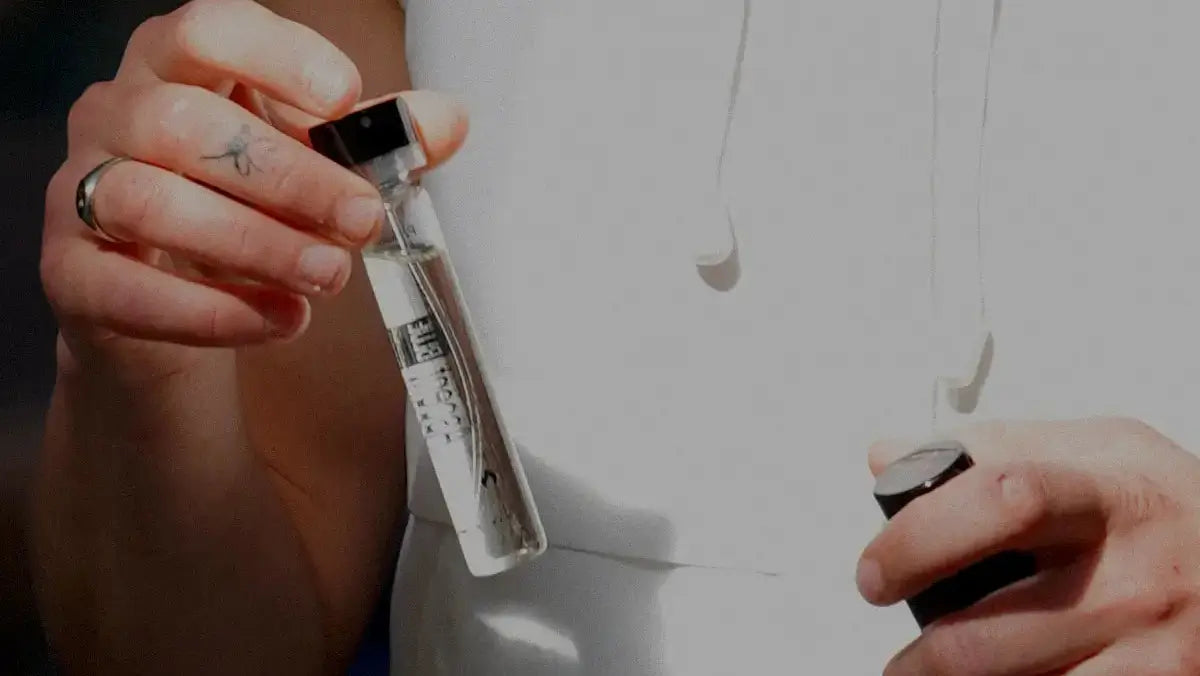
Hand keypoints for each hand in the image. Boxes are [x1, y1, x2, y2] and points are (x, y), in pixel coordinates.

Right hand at [40, 0, 464, 368]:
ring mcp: (81, 193)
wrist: (167, 306)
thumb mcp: (315, 166)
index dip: (274, 57)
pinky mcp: (71, 275)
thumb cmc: (244, 210)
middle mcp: (115, 116)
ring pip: (151, 203)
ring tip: (330, 277)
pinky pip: (128, 290)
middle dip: (289, 177)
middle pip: (185, 126)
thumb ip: (375, 142)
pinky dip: (215, 312)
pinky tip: (283, 320)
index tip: (345, 99)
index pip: (205, 31)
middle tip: (361, 219)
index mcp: (175, 69)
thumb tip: (447, 120)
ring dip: (257, 244)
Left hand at [859, 418, 1199, 674]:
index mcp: (1105, 496)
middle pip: (985, 637)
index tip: (877, 569)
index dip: (919, 538)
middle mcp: (1131, 578)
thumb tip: (889, 456)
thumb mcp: (1102, 450)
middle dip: (919, 659)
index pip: (1000, 502)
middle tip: (900, 658)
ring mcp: (1153, 651)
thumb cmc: (1170, 506)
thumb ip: (993, 446)